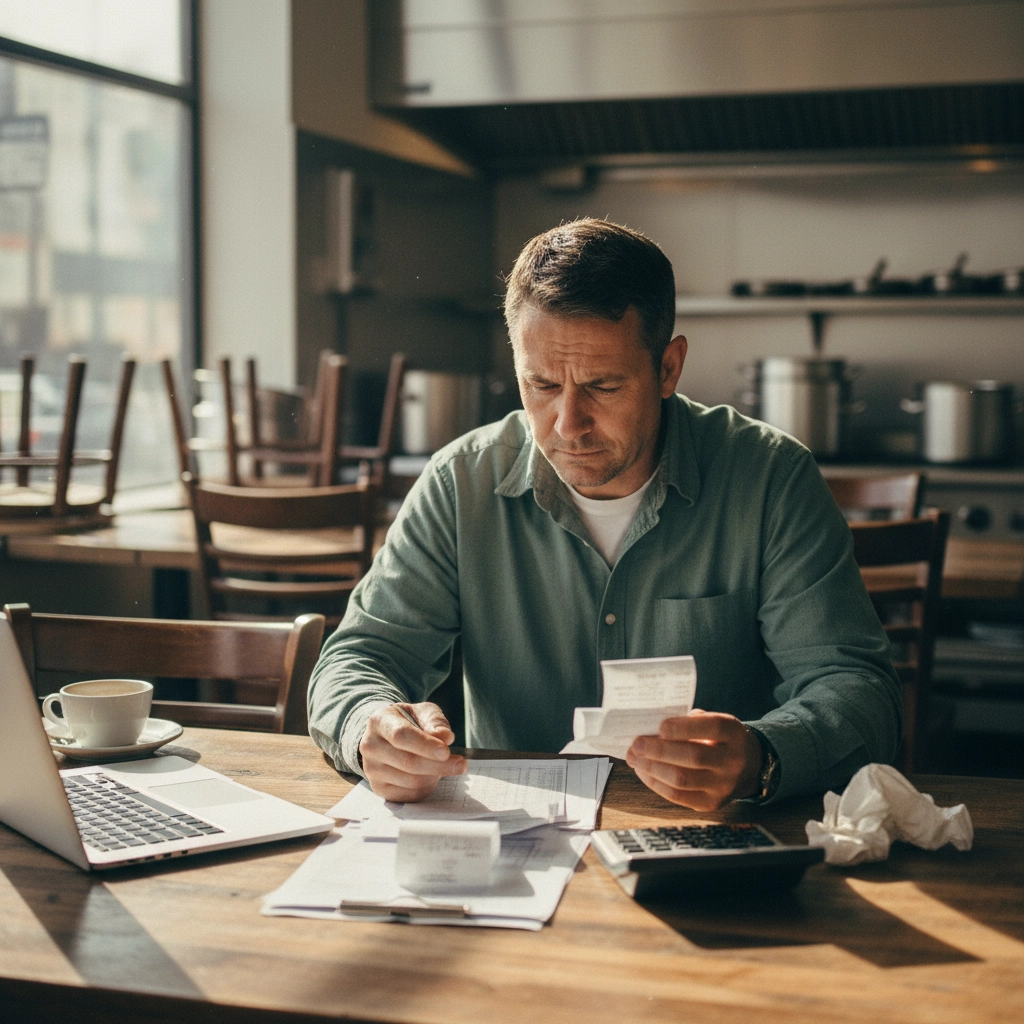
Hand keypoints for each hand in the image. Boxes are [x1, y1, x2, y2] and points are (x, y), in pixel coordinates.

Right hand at [359, 702, 467, 801]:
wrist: (387, 735)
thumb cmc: (409, 721)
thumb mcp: (423, 712)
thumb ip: (435, 722)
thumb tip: (446, 737)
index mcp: (379, 721)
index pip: (401, 736)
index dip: (425, 745)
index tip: (446, 751)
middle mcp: (370, 746)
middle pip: (408, 762)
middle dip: (439, 765)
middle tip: (462, 764)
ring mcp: (371, 769)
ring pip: (411, 781)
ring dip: (435, 775)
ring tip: (443, 765)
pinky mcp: (378, 788)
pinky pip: (410, 795)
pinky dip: (427, 787)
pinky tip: (431, 775)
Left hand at [625, 709, 762, 810]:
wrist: (749, 767)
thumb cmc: (720, 739)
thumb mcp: (714, 722)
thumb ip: (689, 722)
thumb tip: (651, 726)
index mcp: (734, 733)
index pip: (711, 728)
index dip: (682, 727)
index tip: (659, 726)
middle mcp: (733, 761)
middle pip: (693, 756)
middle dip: (659, 750)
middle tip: (637, 744)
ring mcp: (723, 786)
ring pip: (682, 779)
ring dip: (652, 768)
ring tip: (634, 758)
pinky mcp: (711, 803)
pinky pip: (678, 796)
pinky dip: (655, 783)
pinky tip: (644, 771)